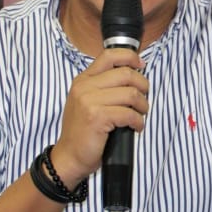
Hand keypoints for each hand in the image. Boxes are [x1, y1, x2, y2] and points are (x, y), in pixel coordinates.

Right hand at [50, 47, 148, 185]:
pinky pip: (129, 113)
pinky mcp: (97, 117)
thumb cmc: (83, 131)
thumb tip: (133, 74)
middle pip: (126, 74)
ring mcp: (89, 101)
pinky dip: (138, 121)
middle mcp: (84, 87)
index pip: (109, 55)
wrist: (69, 156)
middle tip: (143, 99)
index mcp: (83, 80)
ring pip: (131, 93)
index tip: (141, 66)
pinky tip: (136, 127)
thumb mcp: (86, 101)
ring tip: (140, 114)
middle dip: (143, 86)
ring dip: (142, 105)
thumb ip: (103, 86)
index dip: (130, 57)